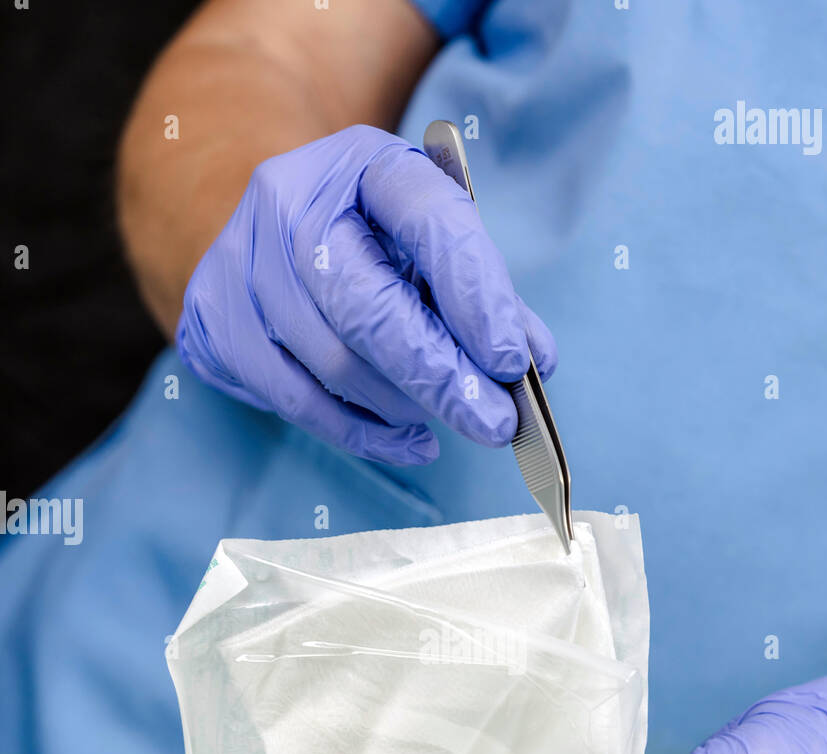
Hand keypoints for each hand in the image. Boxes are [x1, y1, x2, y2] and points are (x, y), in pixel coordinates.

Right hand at [176, 125, 555, 465]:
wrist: (264, 227)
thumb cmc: (367, 239)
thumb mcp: (427, 241)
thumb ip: (479, 294)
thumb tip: (533, 364)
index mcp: (362, 162)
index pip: (428, 219)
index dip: (475, 294)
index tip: (512, 361)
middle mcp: (290, 201)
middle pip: (369, 306)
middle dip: (441, 376)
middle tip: (494, 424)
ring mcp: (242, 261)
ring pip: (333, 363)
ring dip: (402, 407)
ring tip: (440, 421)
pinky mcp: (213, 319)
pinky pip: (295, 399)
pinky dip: (360, 432)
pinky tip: (404, 440)